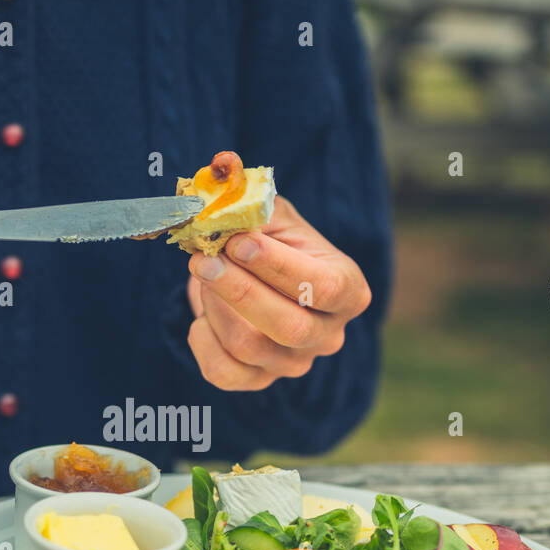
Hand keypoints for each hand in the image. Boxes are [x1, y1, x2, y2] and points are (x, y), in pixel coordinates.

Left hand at [185, 195, 371, 390]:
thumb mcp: (269, 212)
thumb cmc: (268, 240)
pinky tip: (201, 315)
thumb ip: (251, 195)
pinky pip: (222, 373)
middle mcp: (329, 334)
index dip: (278, 267)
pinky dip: (202, 341)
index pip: (322, 287)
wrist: (252, 277)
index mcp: (348, 289)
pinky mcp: (258, 381)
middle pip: (287, 326)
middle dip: (238, 289)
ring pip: (248, 346)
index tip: (239, 241)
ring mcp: (294, 364)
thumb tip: (224, 168)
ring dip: (215, 305)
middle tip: (202, 258)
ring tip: (203, 272)